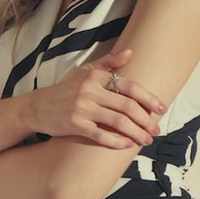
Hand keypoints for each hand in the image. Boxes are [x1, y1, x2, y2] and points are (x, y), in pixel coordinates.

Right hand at [26, 49, 166, 147]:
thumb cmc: (66, 89)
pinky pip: (100, 135)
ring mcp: (82, 109)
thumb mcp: (85, 71)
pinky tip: (127, 145)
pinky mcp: (74, 125)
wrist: (38, 107)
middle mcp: (90, 91)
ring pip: (117, 122)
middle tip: (157, 129)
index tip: (162, 108)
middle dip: (146, 119)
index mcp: (96, 76)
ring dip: (136, 132)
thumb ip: (109, 62)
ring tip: (146, 140)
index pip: (129, 86)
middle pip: (127, 106)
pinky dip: (116, 142)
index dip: (148, 98)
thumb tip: (130, 53)